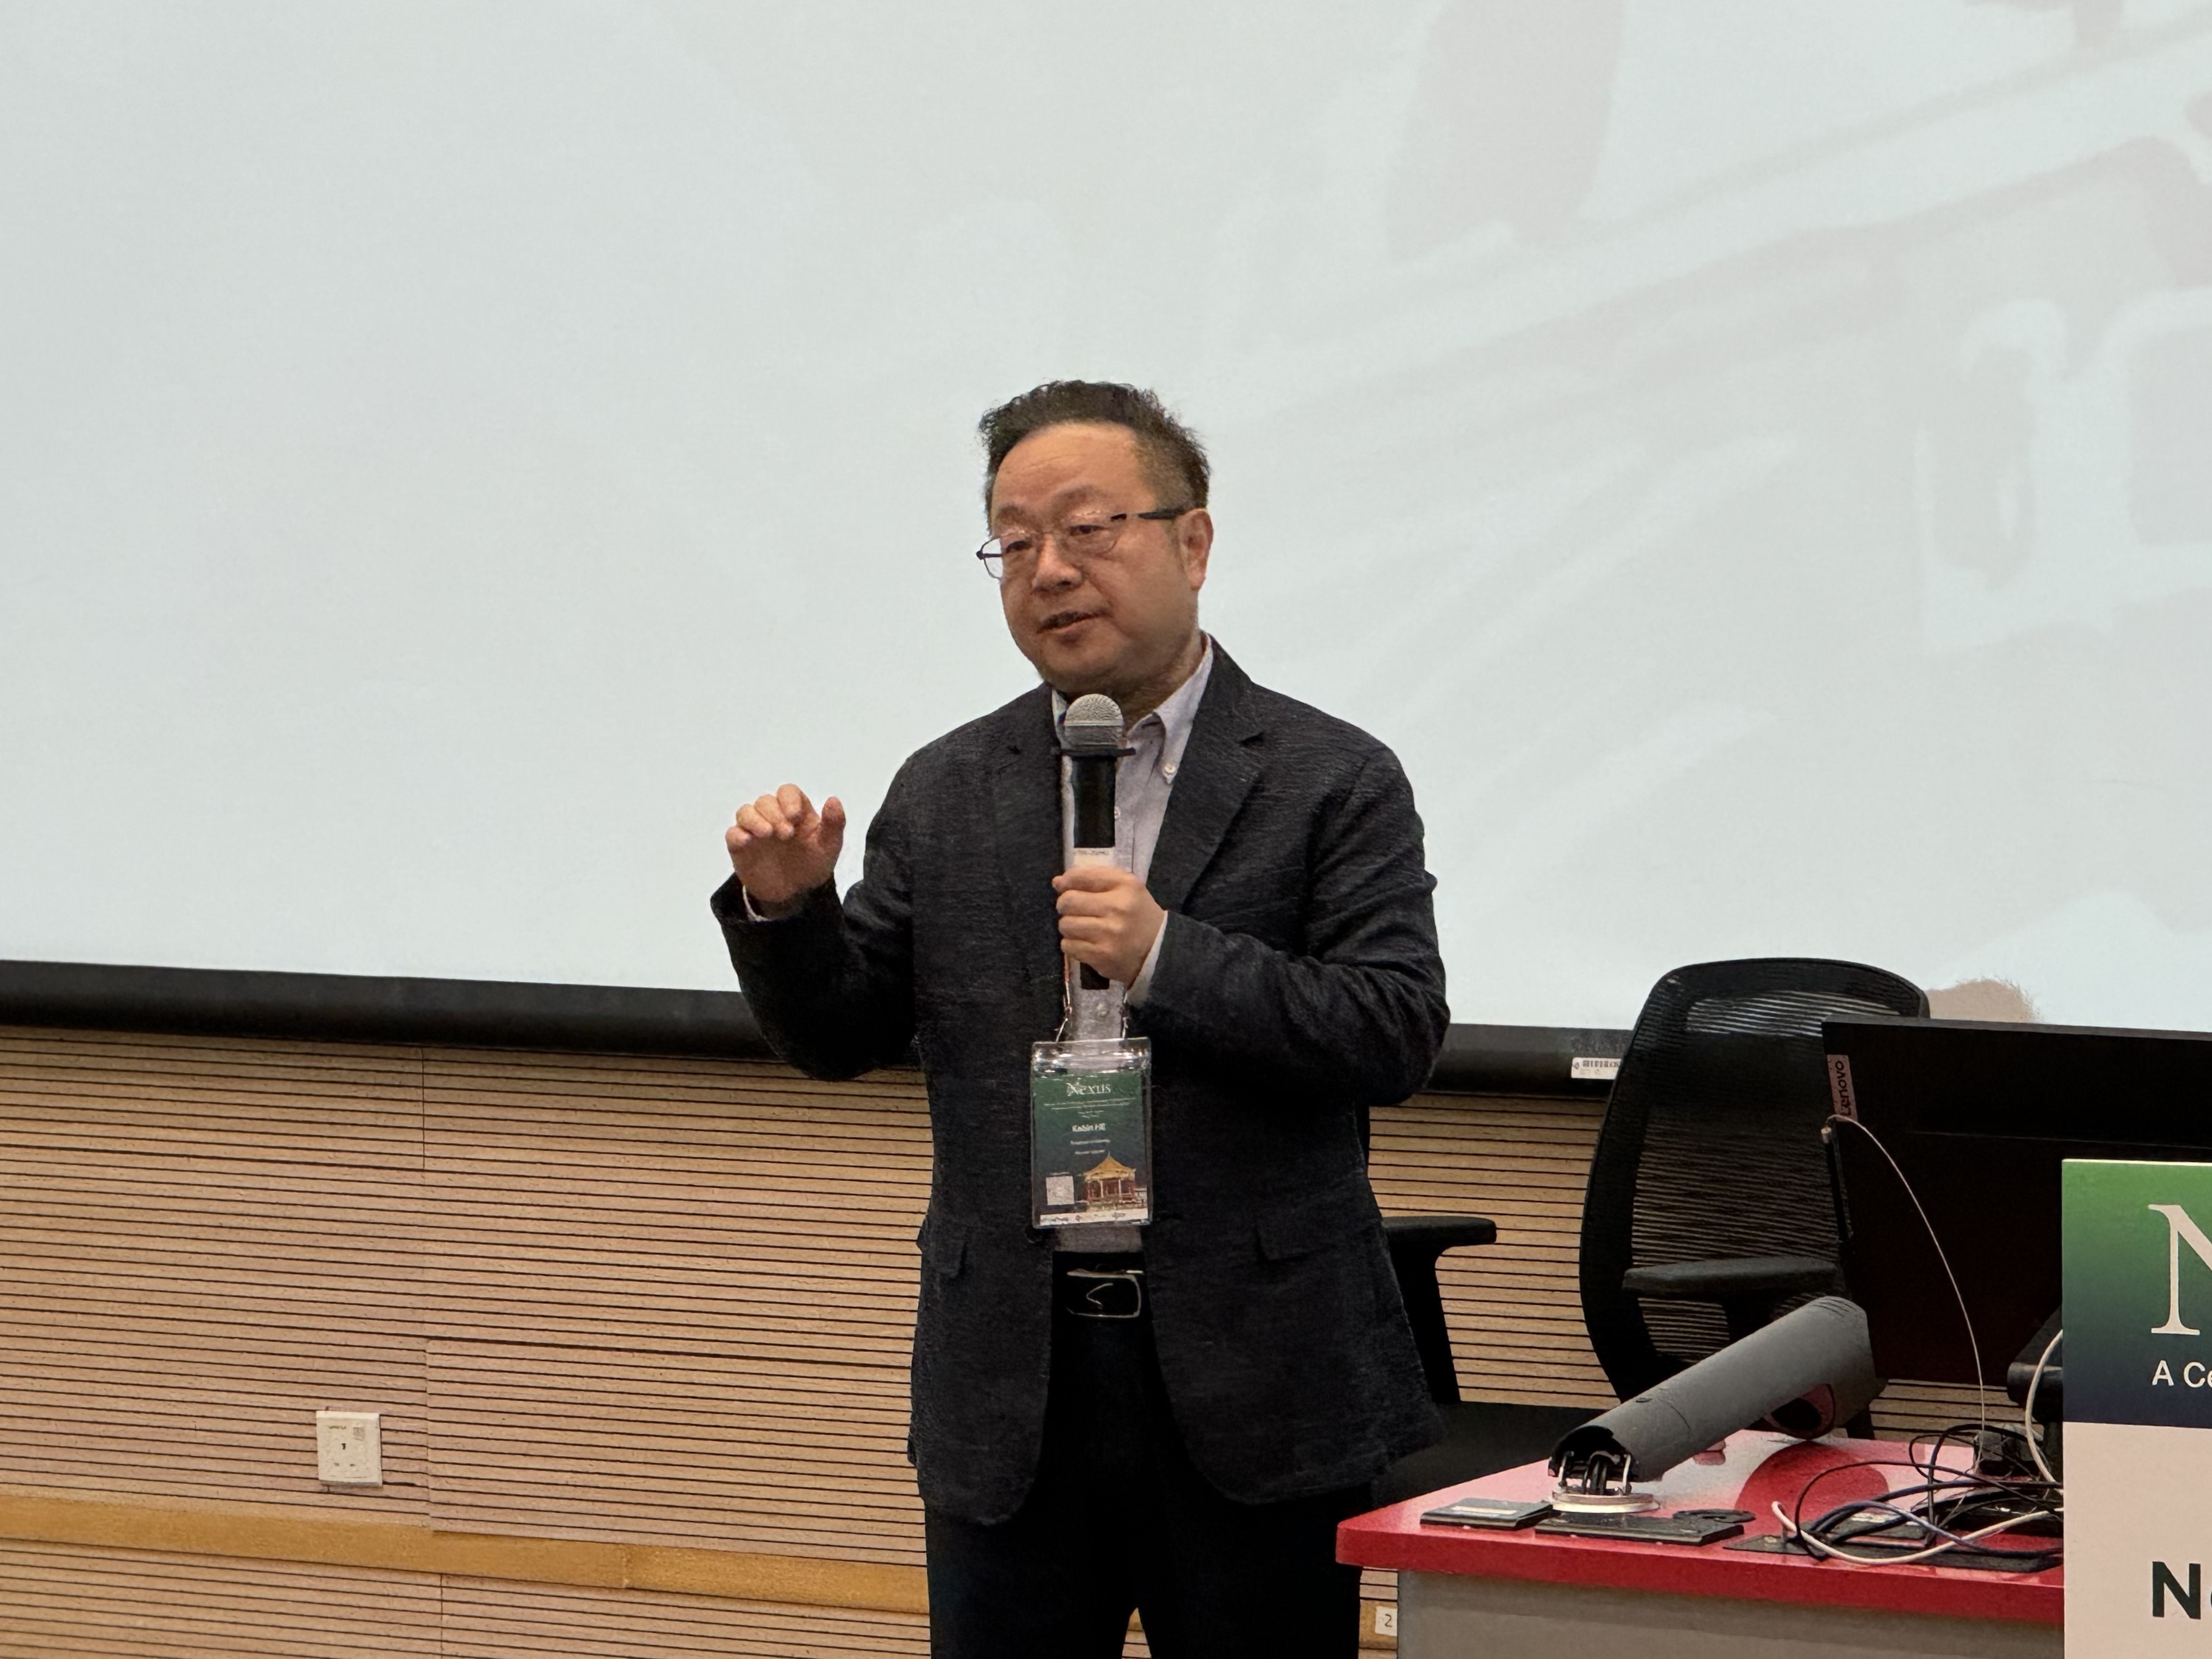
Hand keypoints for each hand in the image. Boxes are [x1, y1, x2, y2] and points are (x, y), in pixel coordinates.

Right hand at [727, 785, 845, 913]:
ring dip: (754, 819)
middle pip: (766, 801)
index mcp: (795, 811)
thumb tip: (833, 799)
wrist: (796, 893)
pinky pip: (732, 834)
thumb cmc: (813, 863)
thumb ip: (834, 824)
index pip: (787, 792)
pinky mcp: (741, 847)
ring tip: (767, 834)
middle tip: (787, 834)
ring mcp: (755, 831)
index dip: (789, 799)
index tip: (795, 816)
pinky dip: (737, 835)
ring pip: (745, 812)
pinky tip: (747, 841)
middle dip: (775, 814)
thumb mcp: (829, 846)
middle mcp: (772, 816)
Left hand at [1052, 864, 1165, 984]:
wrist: (1158, 949)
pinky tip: (1085, 943)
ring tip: (1082, 928)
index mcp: (1125, 885)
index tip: (1065, 887)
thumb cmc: (1136, 913)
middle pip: (1068, 901)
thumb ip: (1093, 877)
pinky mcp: (1102, 956)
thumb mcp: (1125, 886)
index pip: (1080, 876)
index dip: (1066, 881)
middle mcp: (1118, 908)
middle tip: (1074, 910)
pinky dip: (1072, 944)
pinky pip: (1068, 946)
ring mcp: (1109, 934)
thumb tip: (1057, 882)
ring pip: (1065, 925)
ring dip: (1069, 926)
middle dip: (1065, 905)